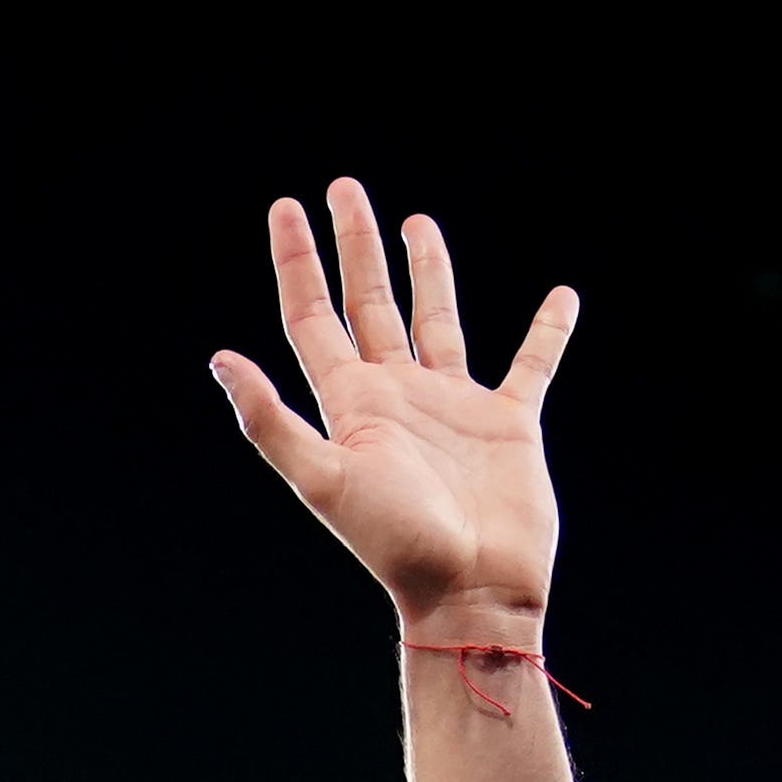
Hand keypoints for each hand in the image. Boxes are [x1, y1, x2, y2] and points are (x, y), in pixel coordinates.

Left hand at [212, 183, 575, 639]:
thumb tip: (219, 359)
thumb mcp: (324, 478)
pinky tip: (562, 298)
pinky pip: (531, 365)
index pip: (313, 317)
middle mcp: (397, 397)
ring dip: (427, 273)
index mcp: (351, 404)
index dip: (297, 262)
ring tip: (418, 224)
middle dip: (357, 247)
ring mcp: (452, 407)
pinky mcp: (508, 423)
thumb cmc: (395, 543)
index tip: (286, 206)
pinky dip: (547, 332)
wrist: (470, 592)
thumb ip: (271, 421)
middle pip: (368, 305)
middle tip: (345, 189)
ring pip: (436, 321)